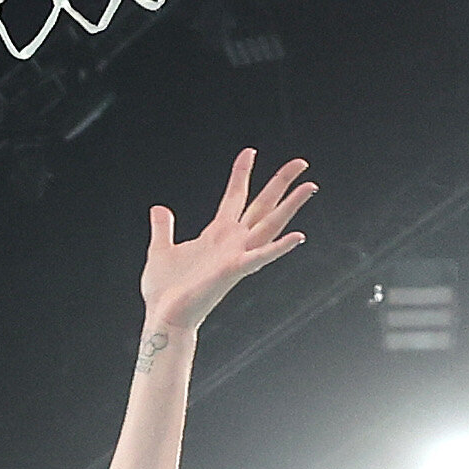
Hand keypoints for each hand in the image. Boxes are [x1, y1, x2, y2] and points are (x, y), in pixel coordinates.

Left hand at [139, 150, 315, 334]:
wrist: (164, 318)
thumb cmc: (165, 291)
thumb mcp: (161, 250)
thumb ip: (163, 228)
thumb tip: (158, 209)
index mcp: (216, 235)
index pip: (234, 196)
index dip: (242, 173)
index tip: (250, 151)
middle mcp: (232, 243)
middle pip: (262, 205)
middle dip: (281, 183)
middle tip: (300, 162)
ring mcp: (236, 256)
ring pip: (270, 225)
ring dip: (290, 206)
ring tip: (309, 187)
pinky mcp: (234, 271)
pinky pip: (261, 257)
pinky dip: (279, 247)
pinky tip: (298, 236)